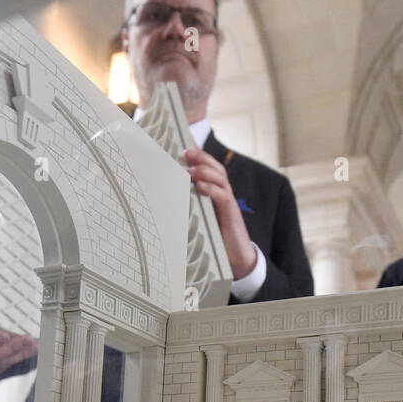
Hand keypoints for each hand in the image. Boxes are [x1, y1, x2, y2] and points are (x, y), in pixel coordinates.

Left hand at [183, 147, 257, 278]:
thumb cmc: (217, 237)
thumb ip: (189, 207)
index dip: (199, 155)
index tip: (183, 144)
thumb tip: (165, 200)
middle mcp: (223, 194)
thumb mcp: (200, 219)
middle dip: (202, 157)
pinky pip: (223, 197)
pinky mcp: (231, 214)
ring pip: (220, 179)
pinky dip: (212, 190)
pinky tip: (201, 187)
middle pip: (216, 168)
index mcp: (216, 193)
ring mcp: (228, 203)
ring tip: (190, 168)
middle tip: (185, 152)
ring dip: (205, 171)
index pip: (209, 168)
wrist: (238, 257)